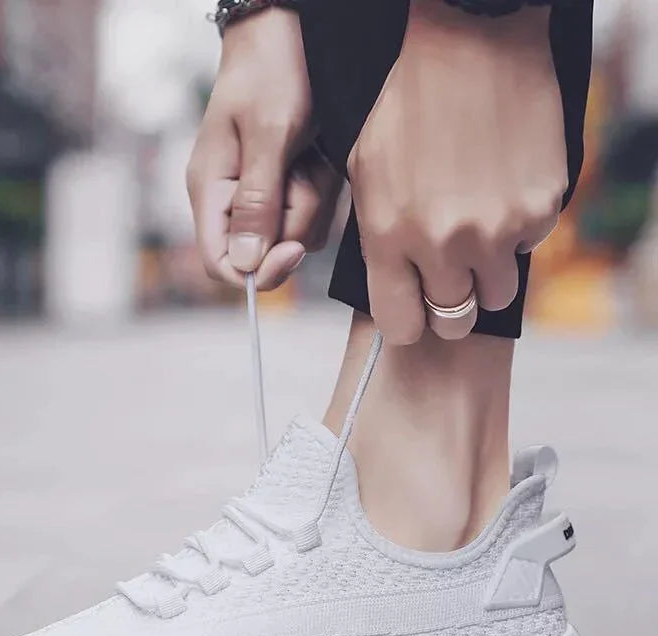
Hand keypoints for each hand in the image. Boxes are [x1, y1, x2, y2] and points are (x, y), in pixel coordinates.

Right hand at [186, 9, 341, 289]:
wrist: (293, 27)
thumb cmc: (272, 69)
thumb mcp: (268, 134)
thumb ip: (257, 203)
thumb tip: (246, 264)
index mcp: (211, 191)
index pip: (221, 263)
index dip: (257, 270)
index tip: (292, 250)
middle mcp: (235, 200)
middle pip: (268, 252)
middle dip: (295, 217)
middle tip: (302, 169)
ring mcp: (265, 194)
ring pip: (298, 233)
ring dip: (314, 197)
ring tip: (308, 152)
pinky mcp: (292, 186)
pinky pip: (316, 211)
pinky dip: (324, 186)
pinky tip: (318, 152)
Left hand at [348, 0, 566, 341]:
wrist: (471, 38)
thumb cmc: (405, 104)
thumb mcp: (366, 175)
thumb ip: (381, 243)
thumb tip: (401, 293)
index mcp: (390, 237)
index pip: (402, 327)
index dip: (409, 323)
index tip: (415, 312)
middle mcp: (445, 243)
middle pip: (454, 321)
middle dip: (449, 306)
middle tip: (448, 277)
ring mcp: (499, 228)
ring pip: (497, 293)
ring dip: (486, 272)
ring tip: (474, 227)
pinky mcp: (541, 207)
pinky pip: (528, 245)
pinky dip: (516, 229)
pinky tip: (500, 188)